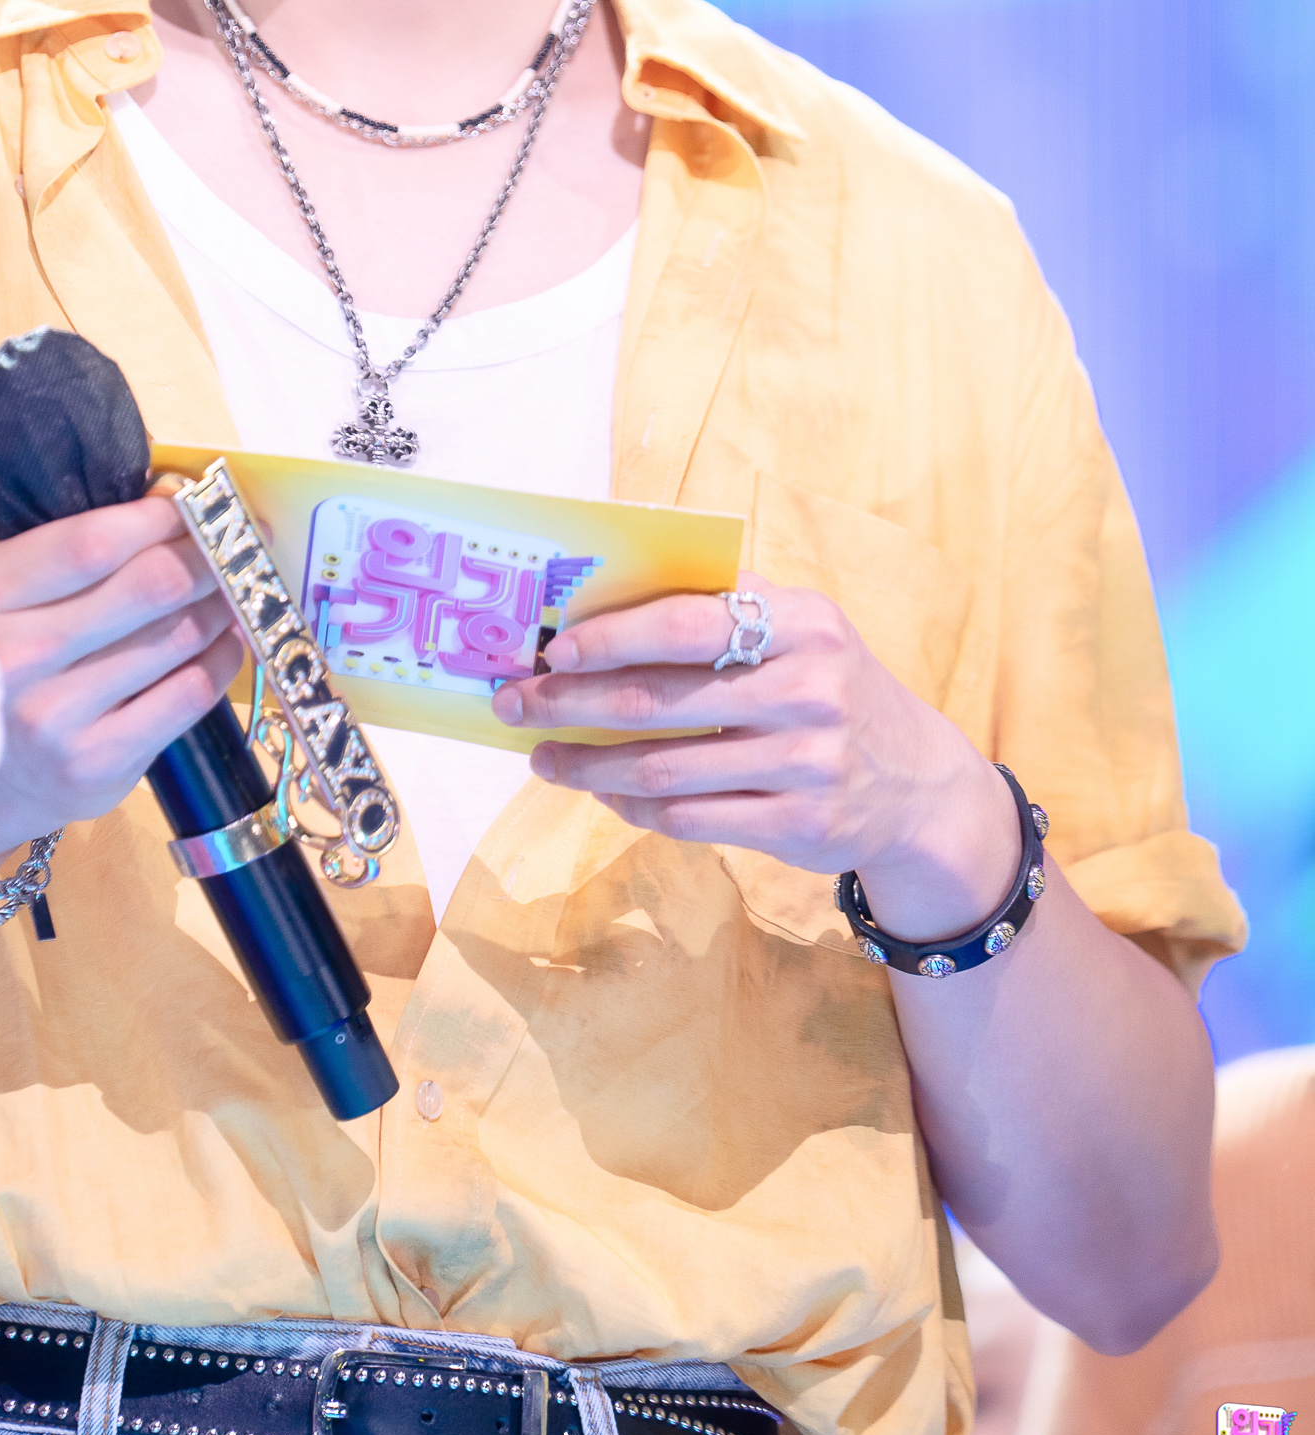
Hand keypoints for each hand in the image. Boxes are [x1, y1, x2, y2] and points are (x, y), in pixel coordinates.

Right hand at [0, 492, 241, 865]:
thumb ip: (62, 557)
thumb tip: (167, 506)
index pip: (93, 543)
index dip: (159, 517)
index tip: (195, 504)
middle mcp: (19, 659)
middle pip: (150, 586)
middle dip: (207, 555)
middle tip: (234, 543)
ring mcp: (59, 718)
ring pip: (179, 636)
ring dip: (221, 603)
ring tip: (232, 588)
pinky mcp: (99, 764)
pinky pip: (189, 693)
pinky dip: (222, 657)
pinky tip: (225, 640)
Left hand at [491, 571, 1020, 942]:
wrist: (917, 783)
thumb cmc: (828, 685)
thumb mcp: (801, 629)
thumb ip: (722, 609)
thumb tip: (600, 607)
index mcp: (803, 622)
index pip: (688, 621)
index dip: (611, 636)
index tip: (551, 647)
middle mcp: (809, 689)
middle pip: (660, 700)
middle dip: (571, 704)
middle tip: (516, 706)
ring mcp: (808, 763)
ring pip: (665, 769)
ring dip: (589, 767)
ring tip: (545, 759)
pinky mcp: (801, 827)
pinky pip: (692, 818)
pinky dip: (637, 807)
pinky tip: (608, 795)